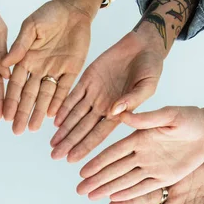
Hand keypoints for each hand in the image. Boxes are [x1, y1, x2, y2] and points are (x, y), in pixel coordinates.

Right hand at [2, 0, 93, 134]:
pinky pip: (64, 90)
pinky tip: (52, 115)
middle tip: (16, 130)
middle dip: (22, 113)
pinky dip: (58, 102)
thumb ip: (20, 45)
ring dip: (38, 113)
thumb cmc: (49, 13)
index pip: (15, 85)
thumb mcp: (31, 26)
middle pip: (29, 96)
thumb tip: (4, 62)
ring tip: (31, 128)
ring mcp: (54, 72)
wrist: (74, 9)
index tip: (3, 115)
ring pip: (45, 97)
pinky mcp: (71, 72)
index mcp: (25, 60)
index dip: (10, 100)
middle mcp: (38, 70)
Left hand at [51, 28, 163, 161]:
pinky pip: (73, 95)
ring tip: (52, 143)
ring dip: (63, 129)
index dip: (85, 146)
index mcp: (119, 113)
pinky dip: (64, 107)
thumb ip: (133, 100)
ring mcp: (94, 94)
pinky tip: (55, 120)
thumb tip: (115, 113)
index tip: (72, 159)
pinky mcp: (87, 79)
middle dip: (69, 143)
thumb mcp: (148, 85)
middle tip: (55, 155)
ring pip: (75, 115)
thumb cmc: (151, 67)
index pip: (98, 134)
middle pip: (83, 128)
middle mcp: (103, 107)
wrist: (143, 45)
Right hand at [77, 106, 203, 201]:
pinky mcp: (163, 178)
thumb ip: (146, 118)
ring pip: (125, 181)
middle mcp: (140, 154)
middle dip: (97, 180)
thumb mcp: (170, 115)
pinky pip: (143, 188)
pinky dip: (129, 194)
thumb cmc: (190, 118)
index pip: (113, 153)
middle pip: (114, 170)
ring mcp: (151, 167)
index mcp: (138, 138)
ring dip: (108, 189)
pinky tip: (114, 200)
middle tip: (80, 191)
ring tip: (91, 197)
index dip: (98, 162)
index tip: (83, 171)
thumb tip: (120, 113)